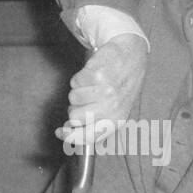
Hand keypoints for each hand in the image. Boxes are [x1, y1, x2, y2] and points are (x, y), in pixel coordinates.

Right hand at [55, 33, 147, 149]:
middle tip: (87, 97)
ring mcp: (105, 91)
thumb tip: (68, 131)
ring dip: (79, 90)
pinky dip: (80, 76)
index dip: (69, 136)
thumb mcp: (115, 109)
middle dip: (75, 107)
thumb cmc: (122, 83)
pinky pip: (75, 81)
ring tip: (93, 84)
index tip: (60, 132)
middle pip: (74, 116)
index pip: (88, 136)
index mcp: (116, 120)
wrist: (132, 56)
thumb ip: (95, 123)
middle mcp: (112, 108)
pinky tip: (94, 73)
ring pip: (73, 97)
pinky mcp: (98, 75)